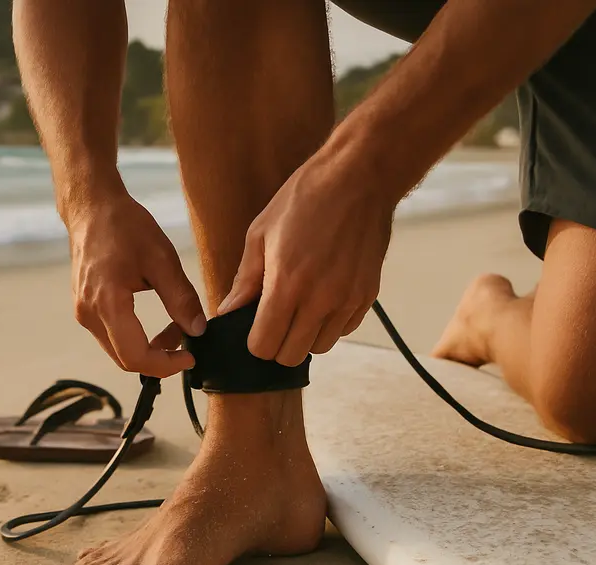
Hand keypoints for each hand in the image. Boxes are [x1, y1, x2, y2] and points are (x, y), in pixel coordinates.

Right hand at [68, 193, 206, 377]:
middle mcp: (89, 314)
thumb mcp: (162, 258)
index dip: (165, 366)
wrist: (91, 208)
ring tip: (174, 326)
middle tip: (185, 340)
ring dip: (147, 348)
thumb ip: (180, 298)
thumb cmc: (125, 226)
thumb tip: (197, 330)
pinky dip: (134, 338)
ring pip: (118, 351)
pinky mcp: (84, 308)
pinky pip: (111, 336)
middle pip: (125, 360)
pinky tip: (153, 320)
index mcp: (107, 303)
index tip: (190, 357)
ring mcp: (83, 313)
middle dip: (159, 358)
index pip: (135, 357)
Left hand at [217, 148, 394, 364]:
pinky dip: (330, 323)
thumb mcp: (260, 233)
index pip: (265, 346)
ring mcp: (348, 299)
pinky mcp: (368, 295)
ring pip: (320, 347)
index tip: (253, 327)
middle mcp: (320, 299)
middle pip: (292, 355)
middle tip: (273, 320)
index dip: (254, 342)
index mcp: (287, 285)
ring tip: (299, 307)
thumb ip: (245, 280)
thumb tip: (228, 311)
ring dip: (305, 335)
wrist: (358, 177)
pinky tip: (322, 297)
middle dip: (277, 344)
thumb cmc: (303, 199)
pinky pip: (344, 329)